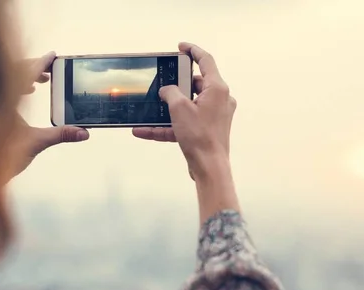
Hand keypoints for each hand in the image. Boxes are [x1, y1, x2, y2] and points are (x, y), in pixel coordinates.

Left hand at [9, 52, 88, 179]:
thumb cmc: (1, 157)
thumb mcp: (35, 143)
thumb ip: (60, 134)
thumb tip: (84, 133)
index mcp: (3, 98)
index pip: (25, 72)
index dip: (41, 63)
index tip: (53, 55)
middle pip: (13, 70)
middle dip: (33, 67)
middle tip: (50, 70)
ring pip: (4, 77)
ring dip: (24, 76)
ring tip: (41, 82)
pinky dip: (14, 84)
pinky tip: (27, 92)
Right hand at [132, 43, 235, 180]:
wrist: (208, 168)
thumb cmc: (200, 136)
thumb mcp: (179, 108)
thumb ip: (171, 93)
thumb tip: (167, 91)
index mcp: (217, 89)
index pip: (206, 61)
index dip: (193, 51)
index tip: (181, 47)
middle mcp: (219, 100)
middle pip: (196, 85)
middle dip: (176, 86)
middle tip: (162, 84)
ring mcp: (214, 117)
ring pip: (187, 107)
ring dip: (167, 110)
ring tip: (149, 110)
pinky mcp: (206, 131)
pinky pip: (184, 124)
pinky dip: (167, 127)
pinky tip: (144, 131)